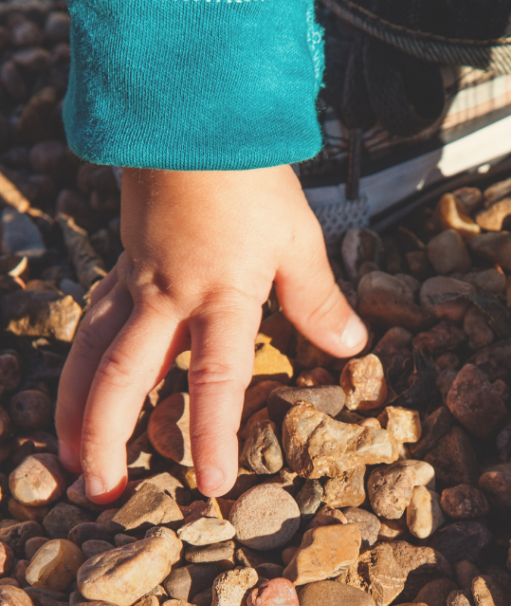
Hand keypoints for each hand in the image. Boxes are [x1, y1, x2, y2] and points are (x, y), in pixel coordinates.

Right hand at [56, 166, 366, 500]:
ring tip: (66, 453)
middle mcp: (166, 297)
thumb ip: (318, 299)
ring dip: (76, 407)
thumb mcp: (296, 240)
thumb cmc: (249, 177)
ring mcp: (135, 282)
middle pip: (125, 376)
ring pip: (90, 352)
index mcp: (218, 296)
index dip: (212, 435)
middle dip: (108, 436)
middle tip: (101, 490)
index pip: (215, 380)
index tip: (212, 484)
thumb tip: (349, 346)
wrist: (192, 116)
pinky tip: (79, 386)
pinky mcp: (121, 267)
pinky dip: (79, 362)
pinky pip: (91, 323)